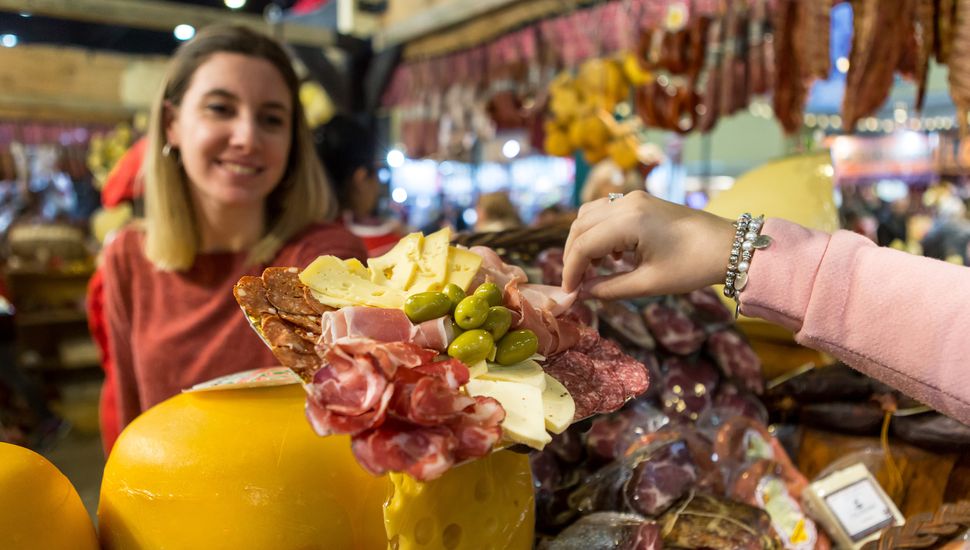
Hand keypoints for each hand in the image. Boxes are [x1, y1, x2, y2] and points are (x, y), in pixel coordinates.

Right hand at [561, 191, 736, 299]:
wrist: (730, 246)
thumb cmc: (694, 266)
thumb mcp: (649, 283)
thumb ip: (609, 289)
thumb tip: (582, 295)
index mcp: (629, 221)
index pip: (583, 245)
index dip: (571, 271)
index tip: (570, 293)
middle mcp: (627, 203)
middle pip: (580, 226)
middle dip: (573, 256)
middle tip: (577, 284)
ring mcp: (633, 198)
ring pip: (589, 216)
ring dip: (584, 242)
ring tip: (593, 271)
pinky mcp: (640, 201)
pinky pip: (605, 213)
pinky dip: (599, 233)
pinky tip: (612, 257)